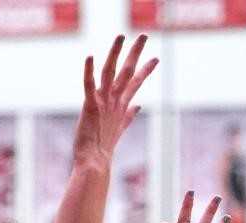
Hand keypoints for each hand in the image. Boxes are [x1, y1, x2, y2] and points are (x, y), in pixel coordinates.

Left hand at [73, 34, 157, 167]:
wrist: (94, 163)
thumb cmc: (102, 149)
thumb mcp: (118, 129)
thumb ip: (128, 116)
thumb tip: (138, 106)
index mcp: (120, 107)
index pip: (135, 84)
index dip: (145, 70)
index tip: (155, 59)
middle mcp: (114, 102)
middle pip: (128, 73)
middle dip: (135, 54)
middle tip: (144, 36)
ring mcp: (104, 103)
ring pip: (111, 72)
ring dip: (116, 53)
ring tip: (121, 36)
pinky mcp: (91, 107)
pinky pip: (89, 86)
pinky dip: (89, 71)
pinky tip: (90, 57)